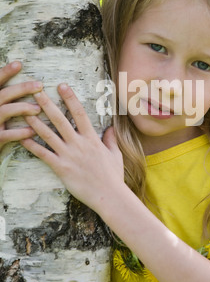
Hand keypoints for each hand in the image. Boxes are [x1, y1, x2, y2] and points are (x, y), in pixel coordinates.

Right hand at [0, 62, 42, 150]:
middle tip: (39, 85)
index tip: (18, 64)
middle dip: (22, 88)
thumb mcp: (1, 109)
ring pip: (5, 111)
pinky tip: (32, 131)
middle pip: (3, 94)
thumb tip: (27, 86)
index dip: (5, 72)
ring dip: (23, 108)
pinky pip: (7, 134)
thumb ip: (8, 97)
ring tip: (38, 109)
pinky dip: (21, 132)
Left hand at [21, 84, 123, 211]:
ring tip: (24, 112)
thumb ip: (110, 139)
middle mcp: (79, 144)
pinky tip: (22, 139)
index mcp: (92, 138)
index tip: (62, 86)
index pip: (79, 113)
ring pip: (48, 134)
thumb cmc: (113, 176)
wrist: (109, 195)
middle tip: (36, 92)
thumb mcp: (115, 154)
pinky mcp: (61, 168)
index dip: (70, 98)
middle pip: (60, 119)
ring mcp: (69, 155)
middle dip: (47, 104)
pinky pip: (44, 155)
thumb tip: (109, 129)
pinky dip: (32, 146)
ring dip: (35, 122)